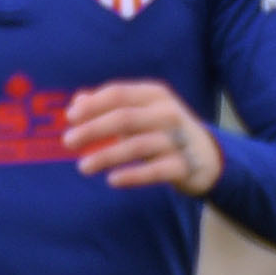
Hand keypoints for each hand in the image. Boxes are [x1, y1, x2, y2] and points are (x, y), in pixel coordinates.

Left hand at [63, 80, 222, 194]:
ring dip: (106, 156)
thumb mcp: (140, 111)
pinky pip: (155, 171)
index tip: (70, 117)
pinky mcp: (184, 165)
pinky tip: (112, 180)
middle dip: (93, 129)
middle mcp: (169, 113)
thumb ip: (109, 105)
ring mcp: (178, 140)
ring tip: (83, 167)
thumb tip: (77, 102)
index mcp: (156, 95)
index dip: (92, 105)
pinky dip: (133, 175)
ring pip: (137, 145)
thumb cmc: (162, 130)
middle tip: (67, 142)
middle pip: (124, 118)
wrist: (207, 156)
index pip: (118, 94)